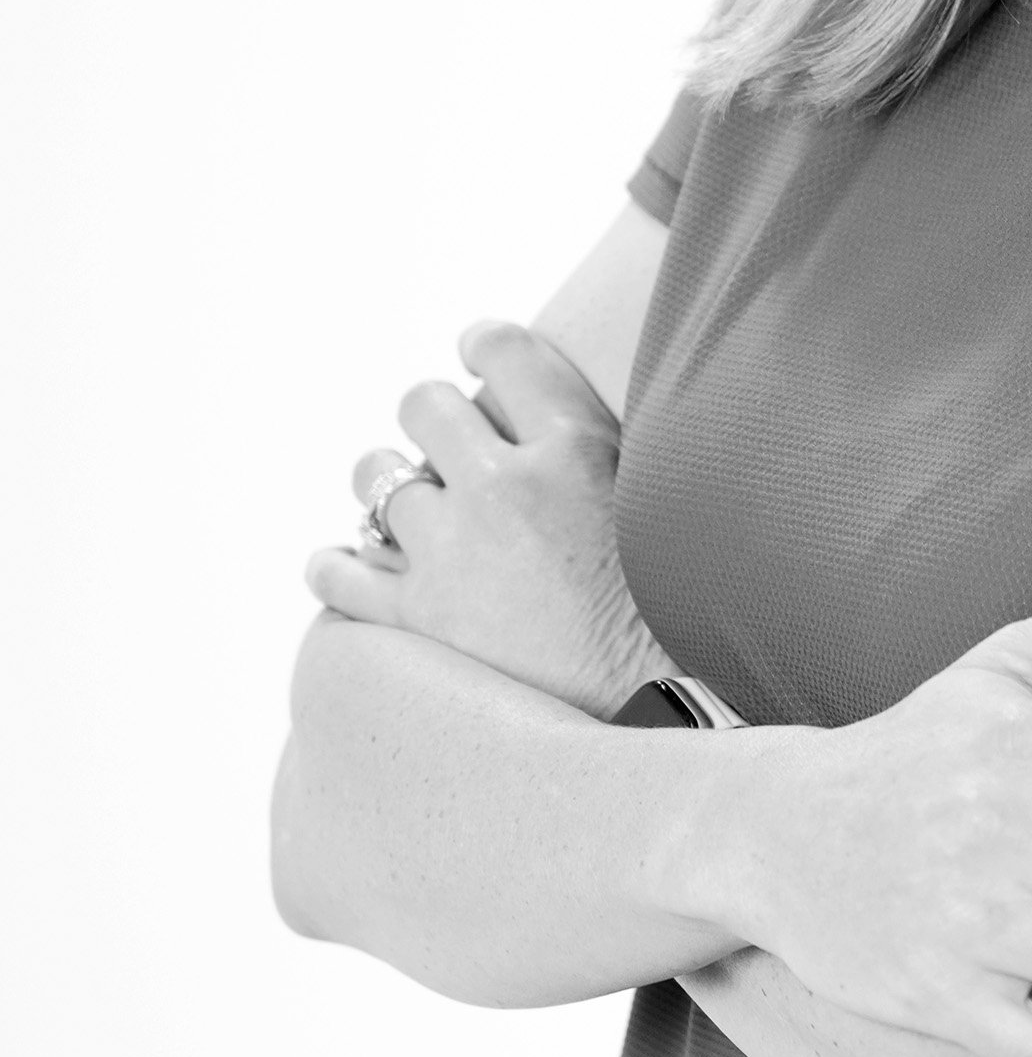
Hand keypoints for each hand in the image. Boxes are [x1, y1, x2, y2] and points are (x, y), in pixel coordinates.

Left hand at [304, 321, 667, 713]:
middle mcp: (504, 487)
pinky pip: (337, 571)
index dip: (482, 345)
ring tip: (410, 515)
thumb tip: (532, 407)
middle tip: (450, 451)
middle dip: (432, 418)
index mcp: (575, 448)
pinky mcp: (413, 619)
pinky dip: (337, 566)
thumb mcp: (650, 502)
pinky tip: (350, 567)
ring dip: (387, 488)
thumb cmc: (670, 609)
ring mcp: (451, 552)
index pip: (503, 348)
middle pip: (424, 402)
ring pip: (373, 476)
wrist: (654, 711)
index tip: (475, 357)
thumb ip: (591, 444)